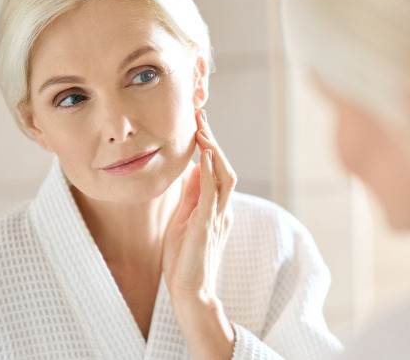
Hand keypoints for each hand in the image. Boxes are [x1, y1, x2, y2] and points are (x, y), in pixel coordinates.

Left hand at [163, 109, 236, 358]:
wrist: (189, 292)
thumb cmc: (184, 261)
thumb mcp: (185, 220)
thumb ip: (192, 196)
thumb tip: (193, 169)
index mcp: (217, 210)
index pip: (218, 171)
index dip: (211, 147)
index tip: (200, 126)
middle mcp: (222, 211)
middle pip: (225, 168)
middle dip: (214, 142)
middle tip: (201, 118)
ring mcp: (217, 218)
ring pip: (224, 176)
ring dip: (214, 151)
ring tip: (203, 131)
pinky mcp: (206, 226)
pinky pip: (211, 193)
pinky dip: (209, 171)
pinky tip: (203, 154)